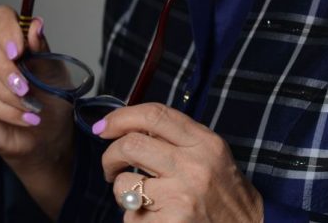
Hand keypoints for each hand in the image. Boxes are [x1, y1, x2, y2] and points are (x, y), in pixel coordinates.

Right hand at [0, 5, 72, 171]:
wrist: (50, 130)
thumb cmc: (51, 94)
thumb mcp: (53, 68)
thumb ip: (40, 47)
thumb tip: (36, 24)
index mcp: (10, 35)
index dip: (6, 29)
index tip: (19, 50)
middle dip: (3, 65)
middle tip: (24, 85)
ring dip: (7, 92)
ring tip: (31, 104)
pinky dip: (4, 110)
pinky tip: (23, 116)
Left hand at [97, 103, 263, 221]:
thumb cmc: (223, 191)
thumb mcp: (210, 153)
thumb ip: (178, 137)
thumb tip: (130, 127)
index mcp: (203, 141)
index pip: (155, 115)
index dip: (122, 116)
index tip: (104, 126)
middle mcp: (193, 165)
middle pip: (131, 145)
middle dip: (110, 156)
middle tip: (111, 167)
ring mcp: (181, 196)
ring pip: (125, 184)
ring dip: (122, 192)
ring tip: (138, 198)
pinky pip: (131, 217)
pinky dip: (134, 219)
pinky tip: (152, 219)